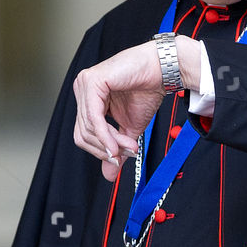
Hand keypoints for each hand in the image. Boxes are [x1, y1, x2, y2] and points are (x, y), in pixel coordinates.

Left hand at [73, 40, 165, 181]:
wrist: (164, 71)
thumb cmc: (147, 91)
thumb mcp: (129, 129)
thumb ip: (116, 149)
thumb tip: (109, 175)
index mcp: (88, 99)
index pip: (83, 134)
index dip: (101, 150)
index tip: (121, 158)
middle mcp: (82, 90)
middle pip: (82, 134)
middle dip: (105, 149)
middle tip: (128, 153)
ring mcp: (84, 84)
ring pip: (88, 128)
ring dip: (111, 143)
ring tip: (131, 146)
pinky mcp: (92, 82)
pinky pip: (93, 118)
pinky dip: (105, 136)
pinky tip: (116, 145)